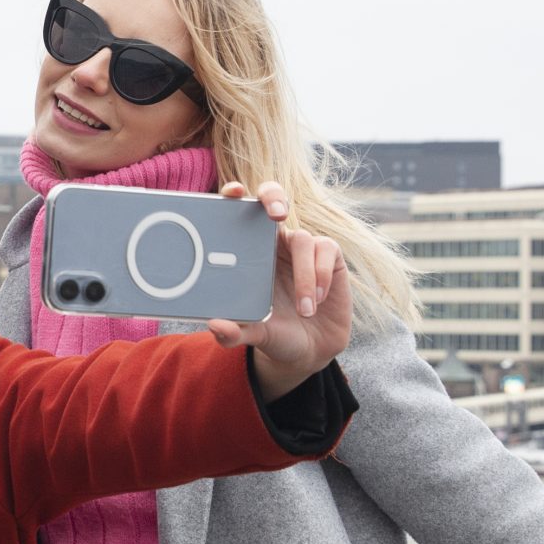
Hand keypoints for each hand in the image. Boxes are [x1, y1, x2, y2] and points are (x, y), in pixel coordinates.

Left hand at [202, 181, 352, 400]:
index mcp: (247, 252)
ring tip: (304, 309)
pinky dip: (321, 275)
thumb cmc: (275, 334)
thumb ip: (233, 333)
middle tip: (276, 214)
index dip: (234, 196)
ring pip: (303, 239)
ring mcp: (302, 248)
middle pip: (273, 200)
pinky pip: (326, 250)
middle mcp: (274, 243)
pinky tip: (317, 300)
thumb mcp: (253, 335)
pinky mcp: (329, 256)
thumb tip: (214, 326)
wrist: (310, 350)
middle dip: (274, 197)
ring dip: (304, 275)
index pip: (237, 215)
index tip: (233, 193)